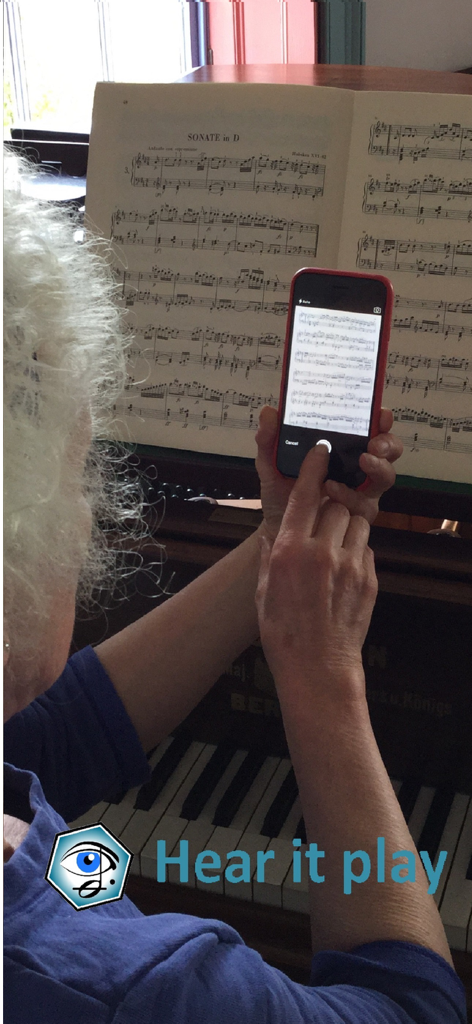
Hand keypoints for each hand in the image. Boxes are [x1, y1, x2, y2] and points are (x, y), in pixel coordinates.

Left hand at [255, 406, 402, 540]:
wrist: (277, 528)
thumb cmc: (280, 492)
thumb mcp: (271, 463)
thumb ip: (268, 439)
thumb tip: (268, 412)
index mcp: (342, 448)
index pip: (369, 428)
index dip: (380, 419)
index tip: (380, 414)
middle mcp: (357, 467)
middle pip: (388, 451)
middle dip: (388, 443)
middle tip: (375, 443)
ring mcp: (361, 491)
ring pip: (384, 477)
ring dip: (379, 467)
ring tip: (363, 461)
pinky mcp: (357, 514)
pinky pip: (364, 504)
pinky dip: (351, 495)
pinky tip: (334, 489)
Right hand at [256, 444, 377, 691]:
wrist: (317, 667)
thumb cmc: (284, 632)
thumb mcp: (264, 591)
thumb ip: (270, 556)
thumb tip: (271, 536)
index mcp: (289, 550)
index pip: (305, 495)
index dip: (314, 468)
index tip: (321, 449)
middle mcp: (321, 552)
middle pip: (335, 506)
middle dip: (330, 508)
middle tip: (321, 524)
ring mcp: (349, 565)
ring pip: (356, 523)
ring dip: (346, 527)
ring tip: (334, 549)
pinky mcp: (369, 579)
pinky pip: (366, 549)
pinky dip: (356, 552)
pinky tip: (343, 572)